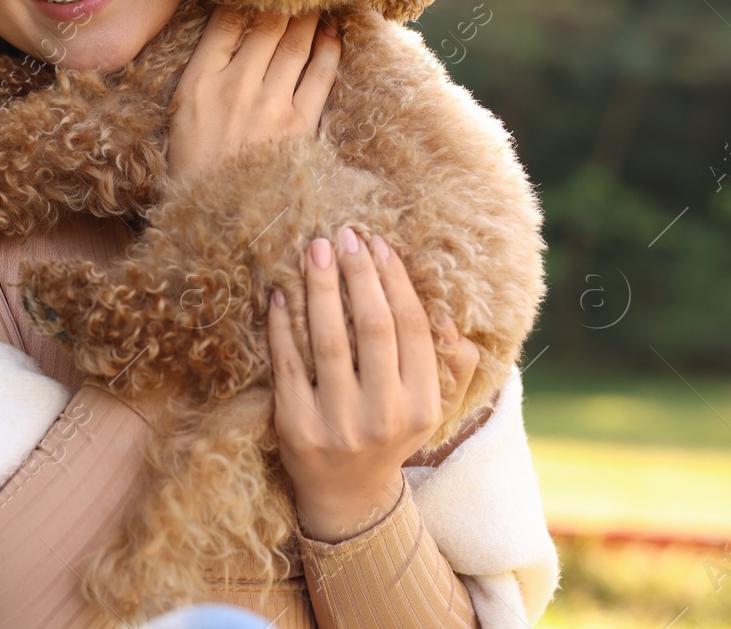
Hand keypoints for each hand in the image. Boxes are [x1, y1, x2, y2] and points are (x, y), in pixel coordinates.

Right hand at [167, 7, 341, 186]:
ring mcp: (269, 105)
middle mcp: (235, 86)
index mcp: (199, 81)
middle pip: (267, 24)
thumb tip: (229, 26)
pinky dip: (330, 49)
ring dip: (312, 16)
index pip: (226, 21)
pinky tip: (334, 34)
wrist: (217, 216)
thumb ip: (204, 68)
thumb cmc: (196, 161)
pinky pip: (320, 74)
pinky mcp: (299, 124)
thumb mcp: (183, 110)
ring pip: (297, 43)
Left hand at [266, 228, 479, 542]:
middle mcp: (384, 414)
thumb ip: (448, 363)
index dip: (394, 281)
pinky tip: (281, 292)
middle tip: (343, 235)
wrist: (347, 495)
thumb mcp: (429, 406)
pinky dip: (282, 324)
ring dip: (321, 288)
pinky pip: (287, 364)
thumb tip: (448, 315)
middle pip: (373, 328)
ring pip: (328, 341)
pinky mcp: (296, 427)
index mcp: (422, 403)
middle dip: (358, 275)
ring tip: (314, 250)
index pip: (411, 328)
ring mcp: (338, 423)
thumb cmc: (389, 433)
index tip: (378, 245)